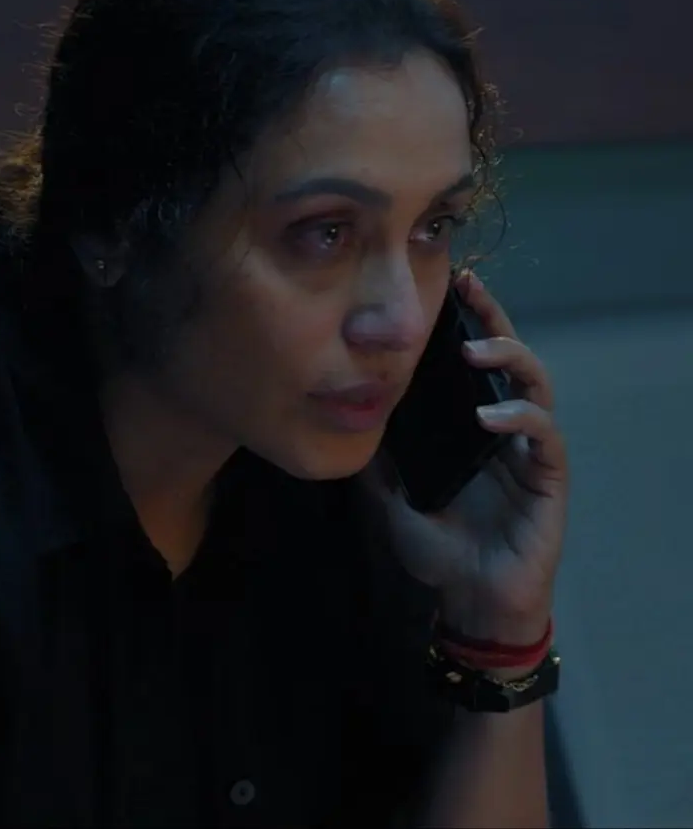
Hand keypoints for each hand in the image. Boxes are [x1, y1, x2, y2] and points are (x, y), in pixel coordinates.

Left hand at [364, 272, 568, 645]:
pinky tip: (489, 418)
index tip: (447, 286)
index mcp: (470, 427)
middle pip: (510, 360)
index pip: (473, 365)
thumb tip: (340, 424)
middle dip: (493, 320)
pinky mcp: (548, 478)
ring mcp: (529, 452)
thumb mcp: (391, 498)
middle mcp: (504, 430)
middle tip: (469, 291)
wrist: (470, 602)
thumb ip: (374, 461)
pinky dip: (519, 419)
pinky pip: (543, 436)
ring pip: (536, 387)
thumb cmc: (440, 551)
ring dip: (509, 359)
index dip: (466, 324)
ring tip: (475, 351)